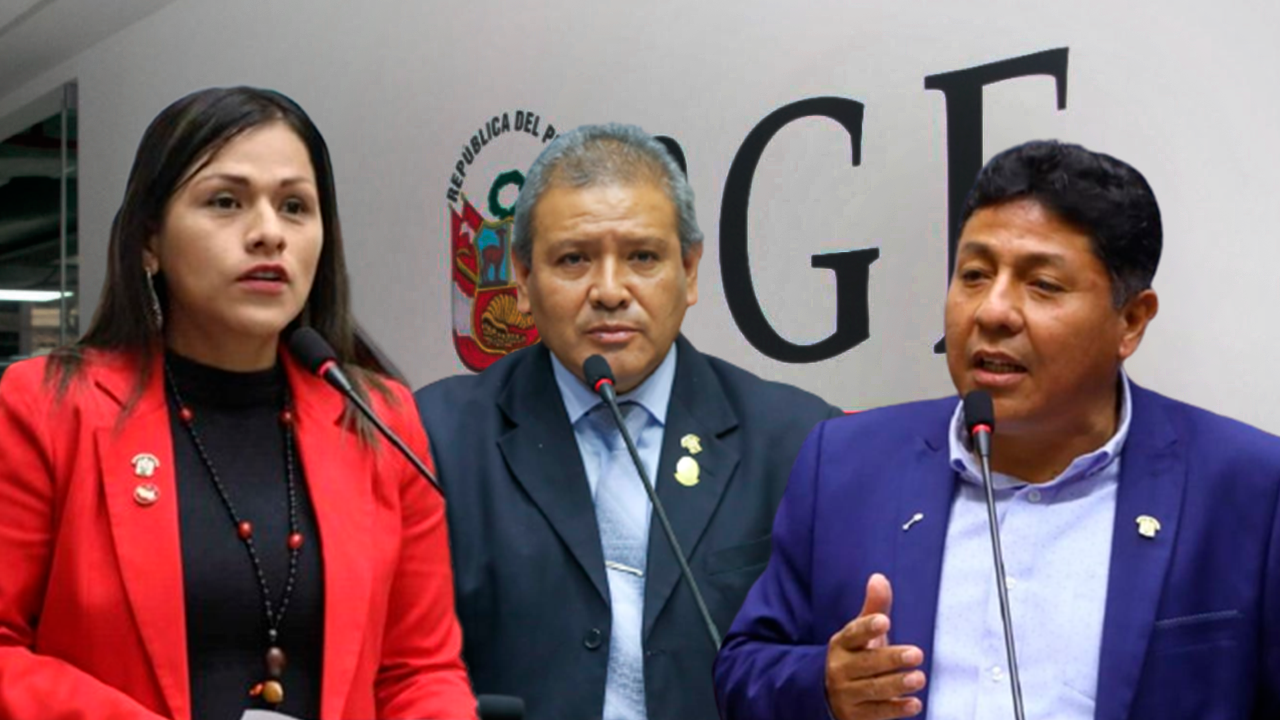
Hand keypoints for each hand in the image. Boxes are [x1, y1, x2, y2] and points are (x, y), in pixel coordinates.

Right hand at [824, 574, 925, 719]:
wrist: (828, 695)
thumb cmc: (854, 657)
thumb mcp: (859, 634)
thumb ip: (873, 608)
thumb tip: (879, 578)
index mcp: (842, 645)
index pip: (853, 634)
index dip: (867, 628)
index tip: (884, 621)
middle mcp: (840, 669)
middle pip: (866, 663)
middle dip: (891, 658)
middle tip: (917, 653)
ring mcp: (846, 694)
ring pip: (872, 689)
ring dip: (896, 684)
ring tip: (919, 678)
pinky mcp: (855, 716)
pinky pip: (877, 712)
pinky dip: (896, 709)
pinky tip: (914, 703)